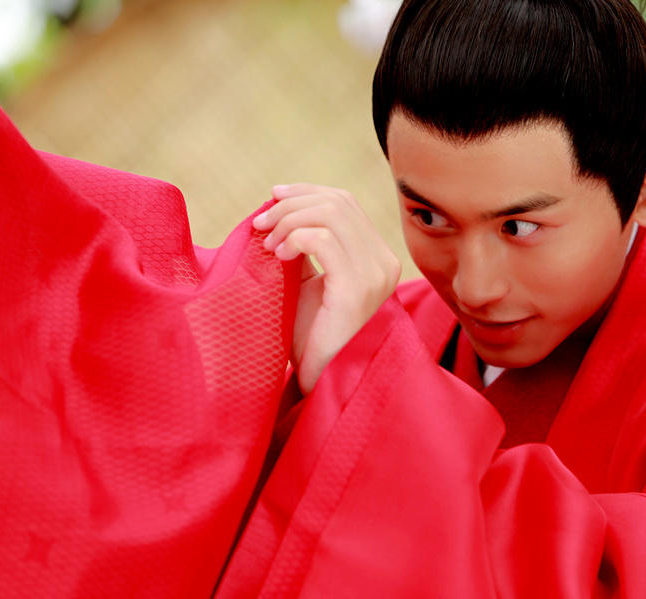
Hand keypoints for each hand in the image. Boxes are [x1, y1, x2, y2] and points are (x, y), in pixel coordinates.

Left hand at [253, 183, 400, 393]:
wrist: (320, 377)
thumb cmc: (311, 336)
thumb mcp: (309, 280)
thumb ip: (305, 245)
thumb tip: (280, 205)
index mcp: (377, 257)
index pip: (345, 203)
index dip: (306, 192)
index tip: (273, 197)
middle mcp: (384, 262)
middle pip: (338, 202)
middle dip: (292, 204)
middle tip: (261, 223)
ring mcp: (375, 274)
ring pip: (330, 215)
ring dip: (289, 220)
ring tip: (267, 243)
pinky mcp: (356, 288)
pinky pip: (324, 240)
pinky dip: (295, 238)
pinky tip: (279, 254)